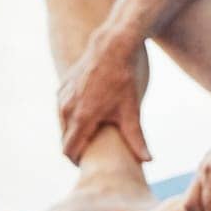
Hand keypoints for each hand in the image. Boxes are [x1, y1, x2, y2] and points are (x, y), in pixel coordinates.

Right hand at [57, 34, 152, 164]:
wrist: (112, 47)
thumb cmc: (124, 80)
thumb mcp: (132, 110)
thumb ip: (137, 139)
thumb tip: (148, 161)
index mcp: (82, 117)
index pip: (69, 150)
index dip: (78, 161)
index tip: (89, 163)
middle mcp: (66, 108)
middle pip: (64, 140)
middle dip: (76, 148)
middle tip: (92, 152)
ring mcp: (62, 97)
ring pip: (62, 124)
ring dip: (72, 132)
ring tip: (91, 135)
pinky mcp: (62, 87)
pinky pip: (62, 109)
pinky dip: (71, 116)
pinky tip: (87, 115)